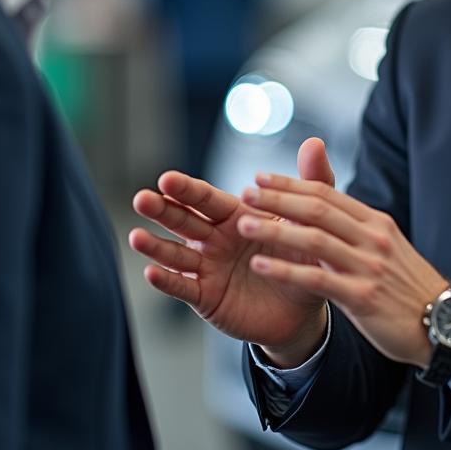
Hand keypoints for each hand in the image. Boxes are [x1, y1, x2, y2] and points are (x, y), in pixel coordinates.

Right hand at [128, 138, 333, 365]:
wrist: (305, 308)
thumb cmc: (303, 255)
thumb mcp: (309, 218)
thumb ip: (311, 181)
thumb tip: (314, 142)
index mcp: (236, 214)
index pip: (207, 198)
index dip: (187, 189)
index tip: (167, 178)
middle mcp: (215, 238)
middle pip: (183, 220)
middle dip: (162, 209)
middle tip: (142, 198)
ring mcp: (208, 268)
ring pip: (176, 253)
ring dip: (155, 245)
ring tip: (135, 237)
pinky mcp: (207, 297)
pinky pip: (184, 287)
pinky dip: (167, 281)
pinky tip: (151, 272)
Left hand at [237, 173, 446, 367]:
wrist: (444, 325)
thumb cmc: (407, 287)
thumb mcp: (385, 248)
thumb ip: (352, 230)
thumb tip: (315, 214)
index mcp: (375, 222)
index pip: (327, 193)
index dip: (291, 183)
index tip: (262, 177)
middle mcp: (372, 237)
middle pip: (317, 208)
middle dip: (278, 198)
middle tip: (245, 192)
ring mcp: (368, 266)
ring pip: (313, 239)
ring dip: (274, 229)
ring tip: (243, 224)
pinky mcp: (363, 297)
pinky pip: (316, 280)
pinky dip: (286, 270)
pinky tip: (260, 265)